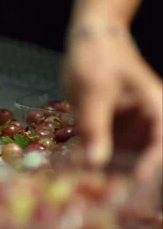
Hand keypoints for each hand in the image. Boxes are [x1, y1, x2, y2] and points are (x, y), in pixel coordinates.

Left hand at [63, 23, 161, 212]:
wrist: (89, 38)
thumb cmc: (97, 57)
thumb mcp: (94, 91)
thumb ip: (95, 126)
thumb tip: (94, 163)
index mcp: (156, 108)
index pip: (162, 143)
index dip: (151, 166)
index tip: (133, 184)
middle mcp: (148, 122)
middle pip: (146, 156)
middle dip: (125, 175)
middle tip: (101, 190)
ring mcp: (130, 127)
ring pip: (124, 158)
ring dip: (107, 171)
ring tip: (84, 182)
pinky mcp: (112, 128)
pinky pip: (105, 149)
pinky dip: (92, 158)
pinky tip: (74, 166)